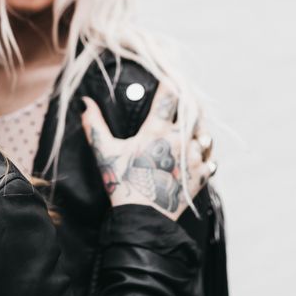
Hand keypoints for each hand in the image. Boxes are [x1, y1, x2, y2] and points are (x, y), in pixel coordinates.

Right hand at [81, 83, 215, 219]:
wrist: (143, 218)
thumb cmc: (122, 182)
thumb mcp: (104, 152)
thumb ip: (94, 125)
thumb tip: (84, 102)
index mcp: (156, 131)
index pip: (169, 96)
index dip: (170, 83)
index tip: (168, 77)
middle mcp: (179, 141)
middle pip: (194, 111)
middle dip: (189, 103)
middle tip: (182, 100)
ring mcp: (194, 159)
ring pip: (205, 135)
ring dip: (198, 130)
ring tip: (189, 129)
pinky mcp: (201, 176)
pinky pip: (211, 159)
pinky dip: (204, 155)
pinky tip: (195, 155)